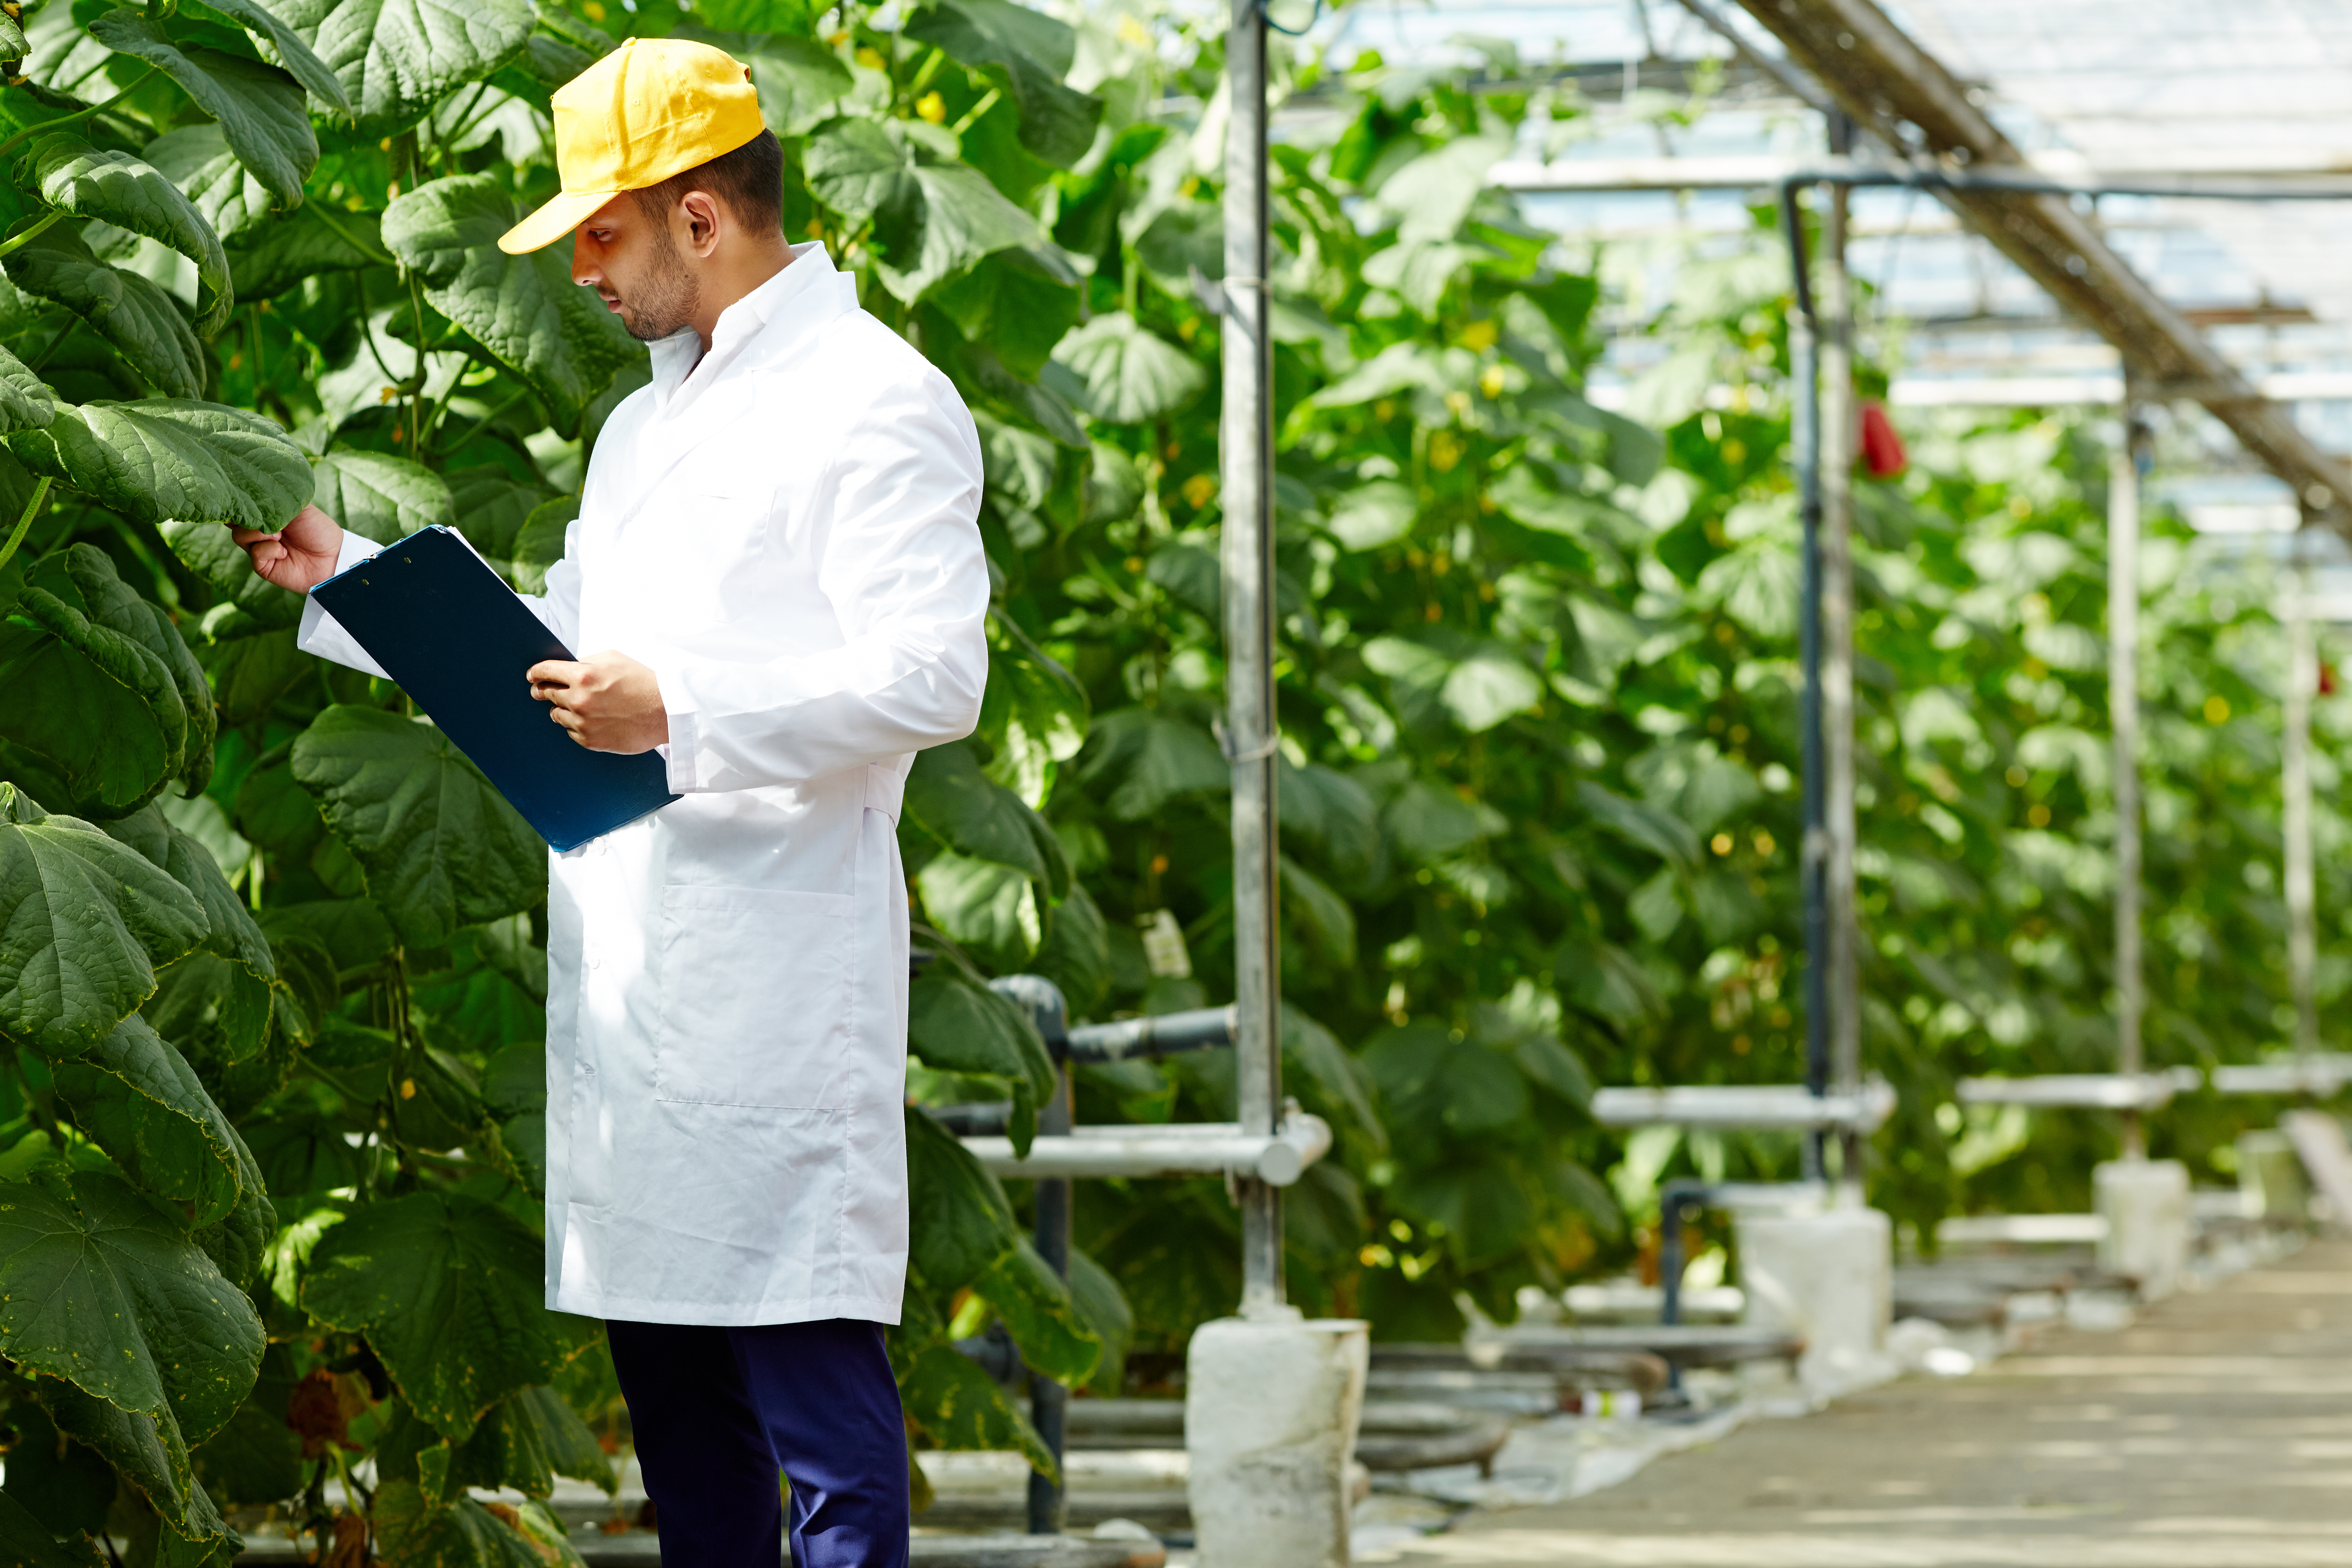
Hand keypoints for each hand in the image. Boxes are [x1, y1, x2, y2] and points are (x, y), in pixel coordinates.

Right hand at [231, 504, 344, 592]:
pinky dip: (268, 549)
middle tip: (267, 518)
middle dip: (247, 517)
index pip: (240, 507)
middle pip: (233, 522)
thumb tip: (252, 493)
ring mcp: (259, 548)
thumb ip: (274, 500)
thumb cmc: (318, 529)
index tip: (239, 497)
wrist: (332, 556)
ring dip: (259, 533)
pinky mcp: (263, 565)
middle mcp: (259, 531)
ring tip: (280, 535)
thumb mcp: (298, 508)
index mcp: (265, 515)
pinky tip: (284, 552)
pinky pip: (255, 553)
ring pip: (239, 536)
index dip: (236, 503)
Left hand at [528, 650, 669, 753]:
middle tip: (544, 691)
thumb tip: (567, 668)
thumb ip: (586, 662)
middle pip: (547, 694)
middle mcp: (579, 699)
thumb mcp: (614, 659)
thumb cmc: (643, 682)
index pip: (545, 672)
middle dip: (544, 690)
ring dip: (564, 709)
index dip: (536, 673)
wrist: (666, 712)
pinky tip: (594, 720)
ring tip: (582, 706)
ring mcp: (583, 722)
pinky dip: (577, 726)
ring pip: (557, 715)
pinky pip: (571, 732)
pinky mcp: (590, 741)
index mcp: (583, 675)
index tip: (532, 676)